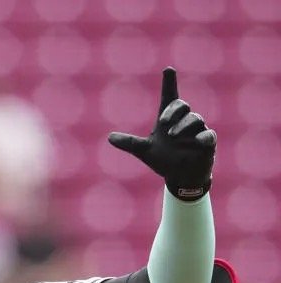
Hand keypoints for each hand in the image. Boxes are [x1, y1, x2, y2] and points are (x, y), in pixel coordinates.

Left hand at [108, 67, 215, 200]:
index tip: (168, 69)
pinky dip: (204, 136)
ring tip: (171, 136)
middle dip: (173, 111)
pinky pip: (209, 135)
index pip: (169, 97)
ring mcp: (197, 131)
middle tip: (162, 122)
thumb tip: (109, 137)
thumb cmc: (164, 159)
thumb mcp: (144, 151)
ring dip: (183, 125)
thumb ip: (130, 143)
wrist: (180, 177)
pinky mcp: (207, 143)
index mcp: (168, 119)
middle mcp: (183, 121)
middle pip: (181, 105)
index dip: (169, 83)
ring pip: (195, 119)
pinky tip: (198, 140)